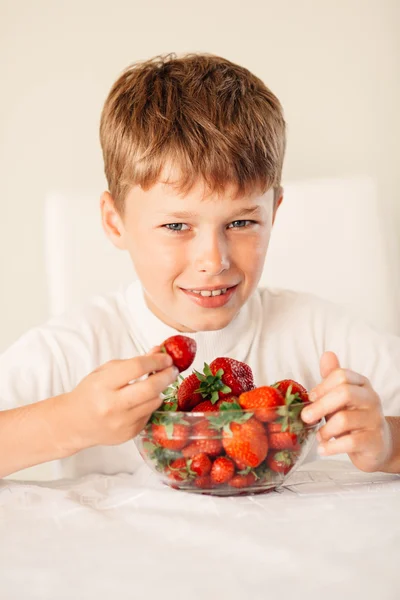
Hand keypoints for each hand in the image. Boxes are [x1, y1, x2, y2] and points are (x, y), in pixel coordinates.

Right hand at [64, 347, 178, 451]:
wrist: (74, 423)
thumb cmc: (90, 393)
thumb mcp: (105, 372)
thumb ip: (132, 362)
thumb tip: (158, 352)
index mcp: (103, 384)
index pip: (137, 367)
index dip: (156, 360)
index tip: (166, 357)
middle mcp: (113, 405)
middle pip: (151, 388)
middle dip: (166, 376)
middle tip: (172, 370)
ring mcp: (122, 422)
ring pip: (154, 402)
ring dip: (160, 391)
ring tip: (157, 384)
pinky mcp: (130, 434)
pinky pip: (149, 415)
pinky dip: (150, 405)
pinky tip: (142, 401)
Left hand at [301, 351, 391, 471]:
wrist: (377, 446)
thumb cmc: (353, 418)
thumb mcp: (340, 398)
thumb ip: (332, 378)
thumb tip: (326, 355)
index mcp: (362, 385)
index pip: (341, 376)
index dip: (322, 386)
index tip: (311, 398)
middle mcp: (371, 399)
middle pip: (344, 393)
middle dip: (320, 406)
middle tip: (306, 417)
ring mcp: (374, 420)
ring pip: (344, 419)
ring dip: (325, 430)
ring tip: (319, 436)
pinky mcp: (374, 441)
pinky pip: (350, 442)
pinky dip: (331, 447)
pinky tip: (323, 448)